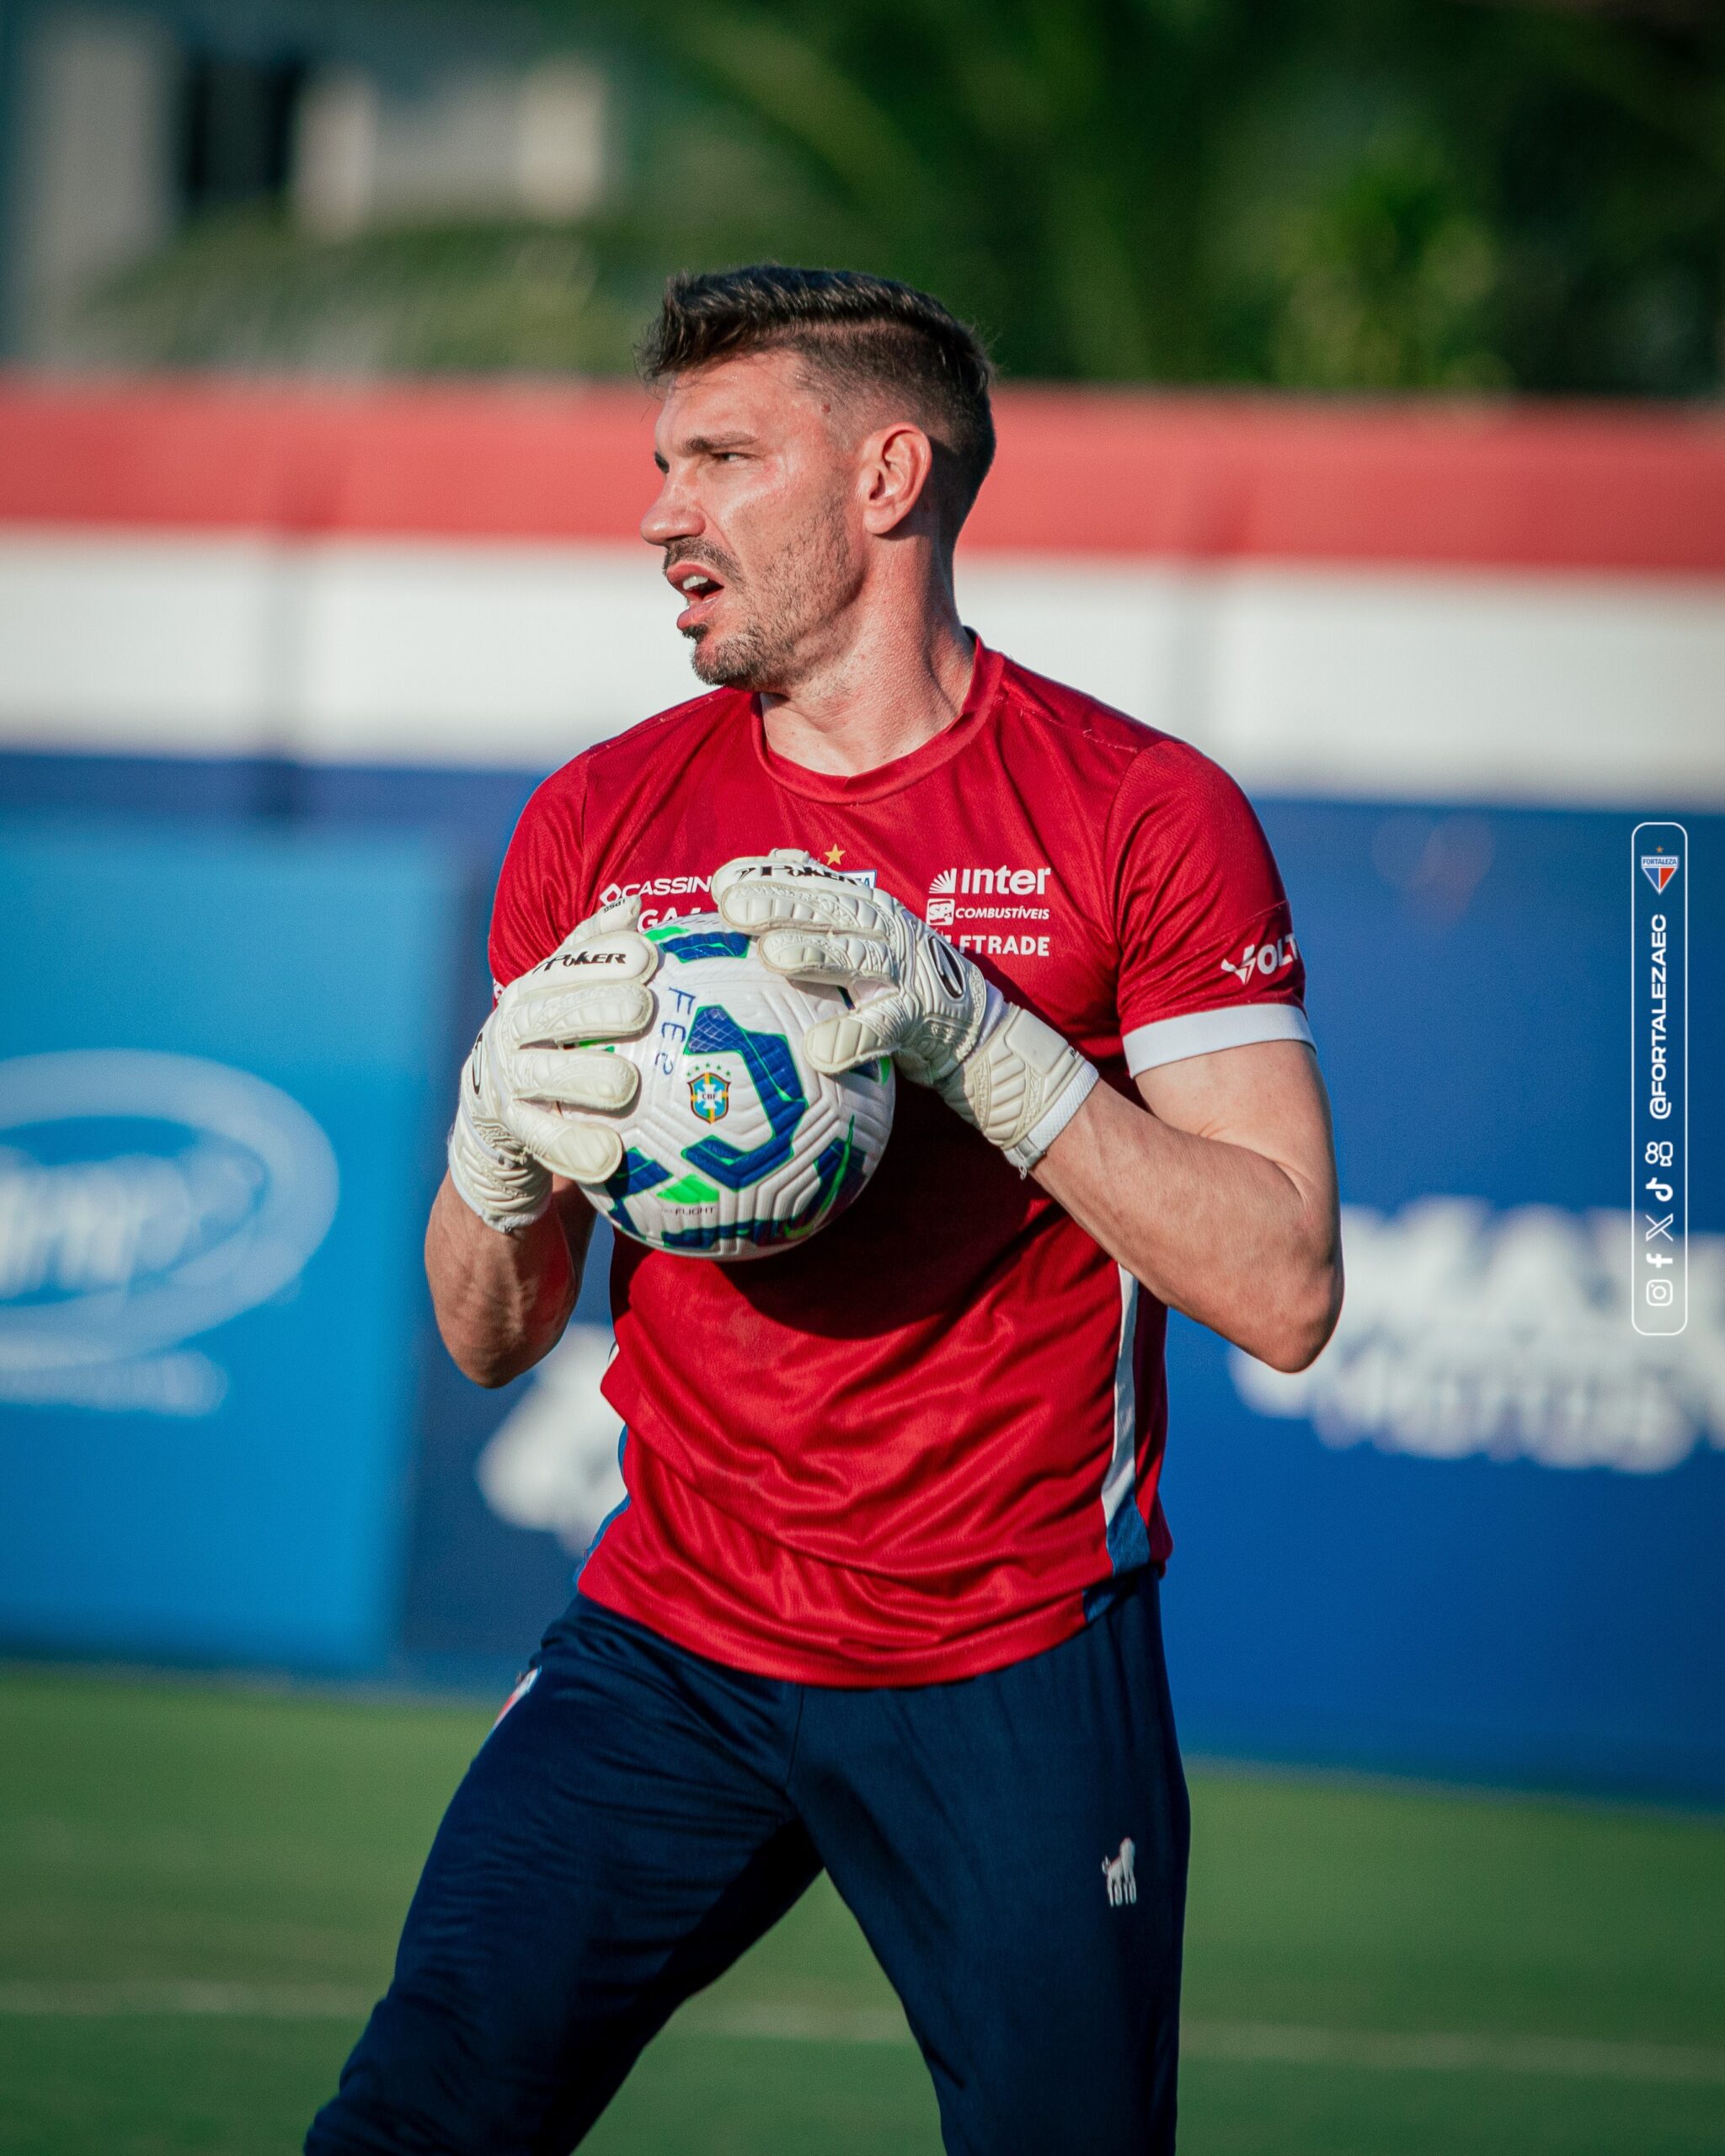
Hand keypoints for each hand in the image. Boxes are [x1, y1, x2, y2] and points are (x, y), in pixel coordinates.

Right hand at [447, 899, 655, 1229]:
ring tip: (626, 1085)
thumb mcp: (568, 997)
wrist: (495, 1115)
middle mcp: (512, 1029)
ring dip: (582, 1077)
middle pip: (552, 1014)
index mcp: (532, 992)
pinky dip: (573, 1148)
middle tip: (643, 1008)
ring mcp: (507, 1079)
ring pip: (540, 1075)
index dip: (604, 958)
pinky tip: (610, 1156)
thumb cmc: (552, 1043)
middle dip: (596, 1008)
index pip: (566, 966)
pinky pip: (541, 1138)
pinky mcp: (511, 1128)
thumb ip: (595, 952)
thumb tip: (633, 905)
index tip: (648, 955)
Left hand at [712, 850, 1096, 1172]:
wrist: (969, 1023)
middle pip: (829, 907)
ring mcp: (903, 969)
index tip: (720, 883)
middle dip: (781, 902)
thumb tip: (748, 883)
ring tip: (771, 956)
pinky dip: (853, 1037)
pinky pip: (885, 1027)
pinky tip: (820, 1050)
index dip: (766, 877)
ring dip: (816, 953)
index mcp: (861, 903)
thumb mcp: (854, 937)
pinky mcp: (919, 1015)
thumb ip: (810, 913)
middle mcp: (883, 926)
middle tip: (733, 907)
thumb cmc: (890, 979)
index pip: (810, 880)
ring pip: (857, 955)